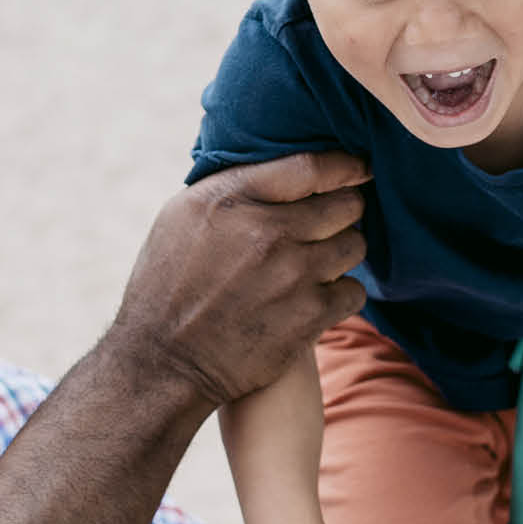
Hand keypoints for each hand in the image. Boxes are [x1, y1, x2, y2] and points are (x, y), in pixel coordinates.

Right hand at [113, 153, 369, 408]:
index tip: (358, 167)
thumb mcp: (181, 217)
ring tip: (320, 262)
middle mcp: (266, 232)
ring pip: (354, 247)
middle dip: (346, 210)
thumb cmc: (168, 285)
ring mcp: (292, 275)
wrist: (164, 362)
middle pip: (345, 205)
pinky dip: (341, 295)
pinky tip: (317, 298)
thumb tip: (276, 161)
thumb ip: (231, 187)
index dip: (345, 165)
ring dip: (342, 252)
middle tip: (334, 222)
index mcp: (232, 199)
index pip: (311, 167)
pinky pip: (354, 292)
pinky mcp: (309, 316)